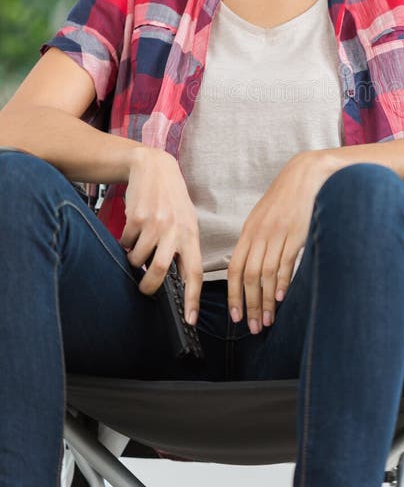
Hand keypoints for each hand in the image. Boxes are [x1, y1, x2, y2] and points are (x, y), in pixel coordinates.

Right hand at [120, 147, 202, 324]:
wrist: (154, 167)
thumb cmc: (171, 199)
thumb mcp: (186, 220)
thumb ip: (183, 246)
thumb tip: (178, 279)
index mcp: (191, 234)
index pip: (194, 272)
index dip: (193, 299)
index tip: (190, 320)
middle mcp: (175, 230)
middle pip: (159, 271)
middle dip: (148, 286)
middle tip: (144, 288)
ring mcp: (155, 223)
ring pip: (138, 258)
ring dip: (133, 260)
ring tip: (137, 249)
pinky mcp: (136, 217)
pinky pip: (126, 242)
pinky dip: (126, 243)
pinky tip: (132, 230)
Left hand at [227, 151, 335, 332]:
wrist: (306, 175)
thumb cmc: (286, 198)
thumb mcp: (265, 217)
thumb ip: (257, 241)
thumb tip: (252, 268)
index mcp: (249, 232)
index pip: (235, 269)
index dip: (234, 295)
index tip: (235, 316)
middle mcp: (259, 234)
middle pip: (248, 276)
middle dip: (249, 305)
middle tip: (252, 327)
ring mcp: (277, 234)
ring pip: (265, 274)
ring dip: (265, 301)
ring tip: (267, 320)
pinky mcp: (295, 234)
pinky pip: (285, 263)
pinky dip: (281, 283)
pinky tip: (280, 298)